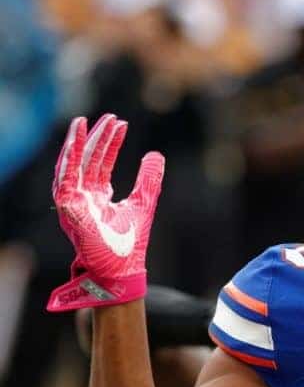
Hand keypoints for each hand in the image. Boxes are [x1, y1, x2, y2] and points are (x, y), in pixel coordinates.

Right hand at [46, 114, 163, 311]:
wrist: (123, 269)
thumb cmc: (130, 243)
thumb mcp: (144, 202)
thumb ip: (148, 179)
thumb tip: (156, 154)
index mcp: (97, 198)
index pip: (100, 164)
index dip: (110, 143)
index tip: (122, 124)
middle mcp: (82, 198)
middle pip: (86, 161)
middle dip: (97, 137)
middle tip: (111, 117)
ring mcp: (73, 203)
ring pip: (71, 165)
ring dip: (79, 143)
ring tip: (87, 121)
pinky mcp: (68, 208)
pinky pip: (65, 177)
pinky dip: (69, 158)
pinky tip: (78, 139)